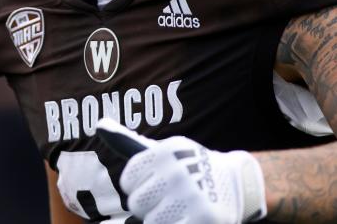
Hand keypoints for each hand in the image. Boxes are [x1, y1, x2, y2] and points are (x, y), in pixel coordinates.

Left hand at [96, 118, 266, 223]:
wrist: (237, 183)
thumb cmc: (188, 168)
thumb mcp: (162, 151)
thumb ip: (127, 142)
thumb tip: (99, 124)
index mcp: (164, 152)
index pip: (128, 180)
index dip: (140, 185)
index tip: (158, 181)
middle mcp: (177, 171)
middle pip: (136, 203)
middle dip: (150, 205)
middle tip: (171, 197)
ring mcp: (192, 196)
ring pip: (151, 221)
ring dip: (164, 220)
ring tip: (180, 209)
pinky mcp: (205, 219)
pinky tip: (188, 218)